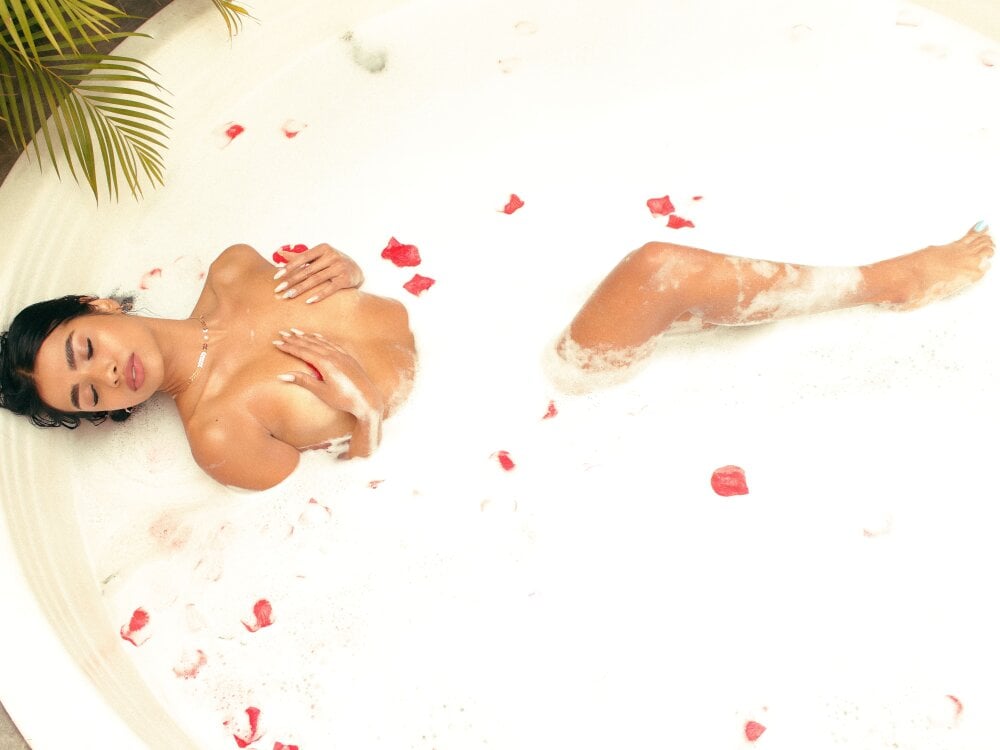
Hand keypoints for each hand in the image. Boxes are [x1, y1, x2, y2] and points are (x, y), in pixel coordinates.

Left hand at [273, 243, 363, 303]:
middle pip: (307, 270)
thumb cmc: (333, 263)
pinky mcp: (346, 279)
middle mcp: (332, 256)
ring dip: (301, 289)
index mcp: (323, 248)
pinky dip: (319, 295)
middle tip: (278, 290)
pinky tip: (308, 301)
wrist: (356, 271)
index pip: (302, 258)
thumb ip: (301, 256)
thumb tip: (280, 252)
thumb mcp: (319, 257)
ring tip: (289, 296)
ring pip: (316, 280)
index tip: (276, 277)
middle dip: (291, 280)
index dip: (289, 267)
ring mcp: (340, 267)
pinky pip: (330, 289)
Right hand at [274, 330, 382, 456]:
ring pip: (321, 342)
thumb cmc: (344, 399)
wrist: (368, 400)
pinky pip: (332, 344)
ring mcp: (343, 355)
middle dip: (295, 339)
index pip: (303, 351)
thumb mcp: (321, 391)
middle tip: (282, 333)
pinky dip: (322, 339)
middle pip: (310, 344)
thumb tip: (282, 376)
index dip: (289, 347)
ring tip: (295, 332)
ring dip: (307, 337)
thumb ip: (303, 381)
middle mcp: (334, 356)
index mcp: (326, 363)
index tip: (276, 342)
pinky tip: (317, 337)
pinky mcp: (349, 357)